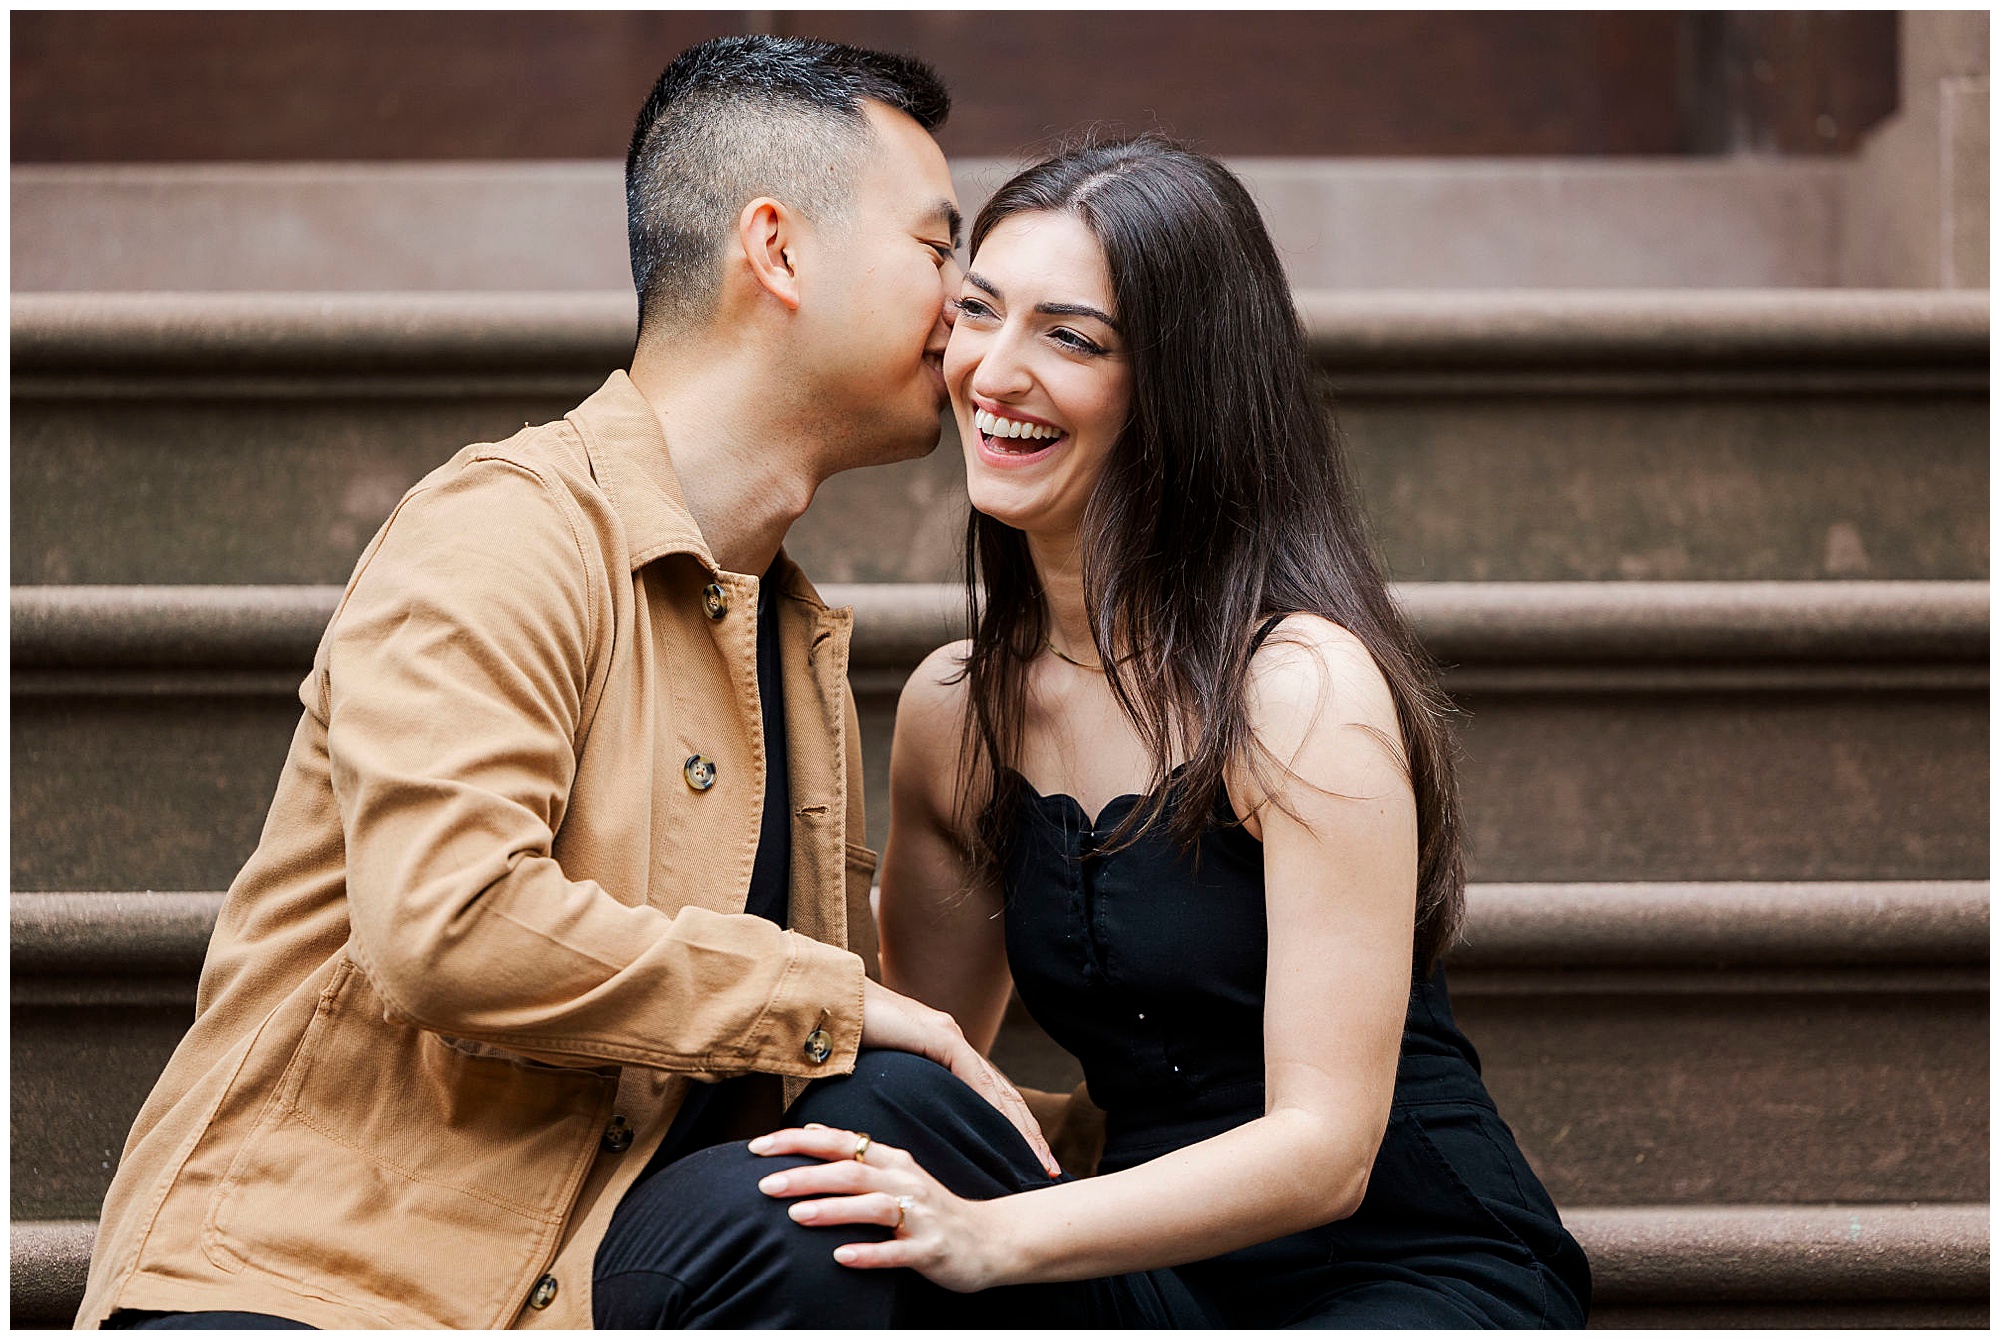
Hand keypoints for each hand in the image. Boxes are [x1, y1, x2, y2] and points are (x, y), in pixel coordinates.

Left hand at [750, 1124, 1014, 1292]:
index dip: (798, 1142)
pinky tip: (842, 1258)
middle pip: (850, 1173)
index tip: (758, 1146)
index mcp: (892, 1161)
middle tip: (764, 1184)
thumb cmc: (933, 1208)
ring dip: (834, 1210)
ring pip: (873, 1208)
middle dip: (806, 1176)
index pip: (840, 1143)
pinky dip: (870, 1253)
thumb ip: (857, 1154)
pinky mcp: (930, 1250)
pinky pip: (897, 1252)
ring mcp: (919, 1216)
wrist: (992, 1239)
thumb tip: (812, 1131)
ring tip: (797, 1215)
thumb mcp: (897, 1172)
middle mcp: (904, 1182)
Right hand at [859, 979, 1060, 1177]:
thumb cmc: (843, 1041)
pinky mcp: (940, 1036)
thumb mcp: (879, 1077)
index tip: (1025, 1160)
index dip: (1009, 1127)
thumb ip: (897, 1095)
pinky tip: (1009, 1134)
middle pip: (1002, 1095)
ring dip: (1021, 1128)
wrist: (828, 1005)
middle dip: (1027, 1134)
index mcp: (942, 1050)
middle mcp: (953, 1041)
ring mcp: (950, 1036)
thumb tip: (900, 1135)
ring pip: (997, 1090)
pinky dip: (995, 1109)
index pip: (986, 1095)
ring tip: (1037, 1161)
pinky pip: (975, 1078)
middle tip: (1047, 1169)